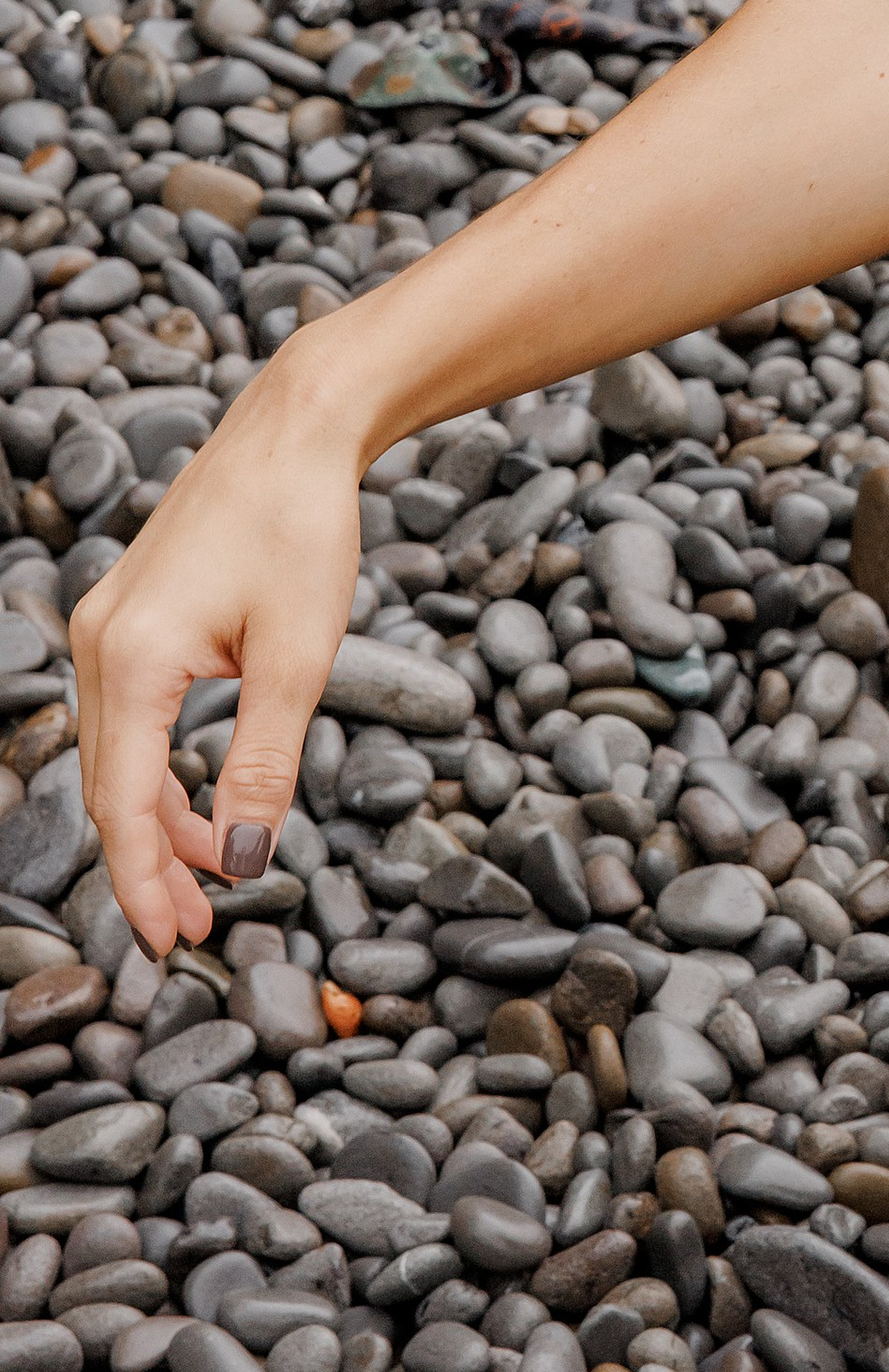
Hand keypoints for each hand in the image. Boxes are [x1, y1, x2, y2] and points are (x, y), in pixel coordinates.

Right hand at [71, 358, 360, 957]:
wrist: (297, 428)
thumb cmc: (303, 529)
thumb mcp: (298, 659)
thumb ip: (263, 767)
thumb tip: (240, 862)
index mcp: (133, 660)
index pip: (124, 803)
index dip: (143, 881)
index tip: (174, 943)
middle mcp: (101, 644)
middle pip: (109, 785)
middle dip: (147, 863)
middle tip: (193, 928)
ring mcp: (108, 625)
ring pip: (117, 753)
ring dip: (156, 818)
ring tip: (208, 874)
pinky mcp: (131, 613)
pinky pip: (129, 714)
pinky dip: (160, 766)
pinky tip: (201, 800)